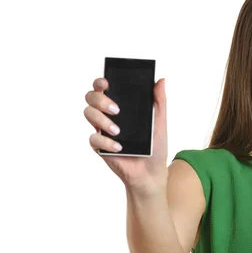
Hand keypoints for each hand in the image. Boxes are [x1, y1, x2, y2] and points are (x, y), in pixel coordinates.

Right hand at [84, 77, 168, 194]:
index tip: (106, 82)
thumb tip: (161, 80)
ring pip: (89, 114)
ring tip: (119, 131)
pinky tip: (119, 147)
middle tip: (117, 109)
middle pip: (92, 98)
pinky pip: (93, 139)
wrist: (151, 172)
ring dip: (102, 120)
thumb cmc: (156, 146)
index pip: (105, 88)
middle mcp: (109, 115)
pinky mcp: (100, 147)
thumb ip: (159, 102)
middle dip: (100, 100)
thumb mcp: (160, 122)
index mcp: (122, 106)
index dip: (101, 82)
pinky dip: (105, 142)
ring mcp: (102, 130)